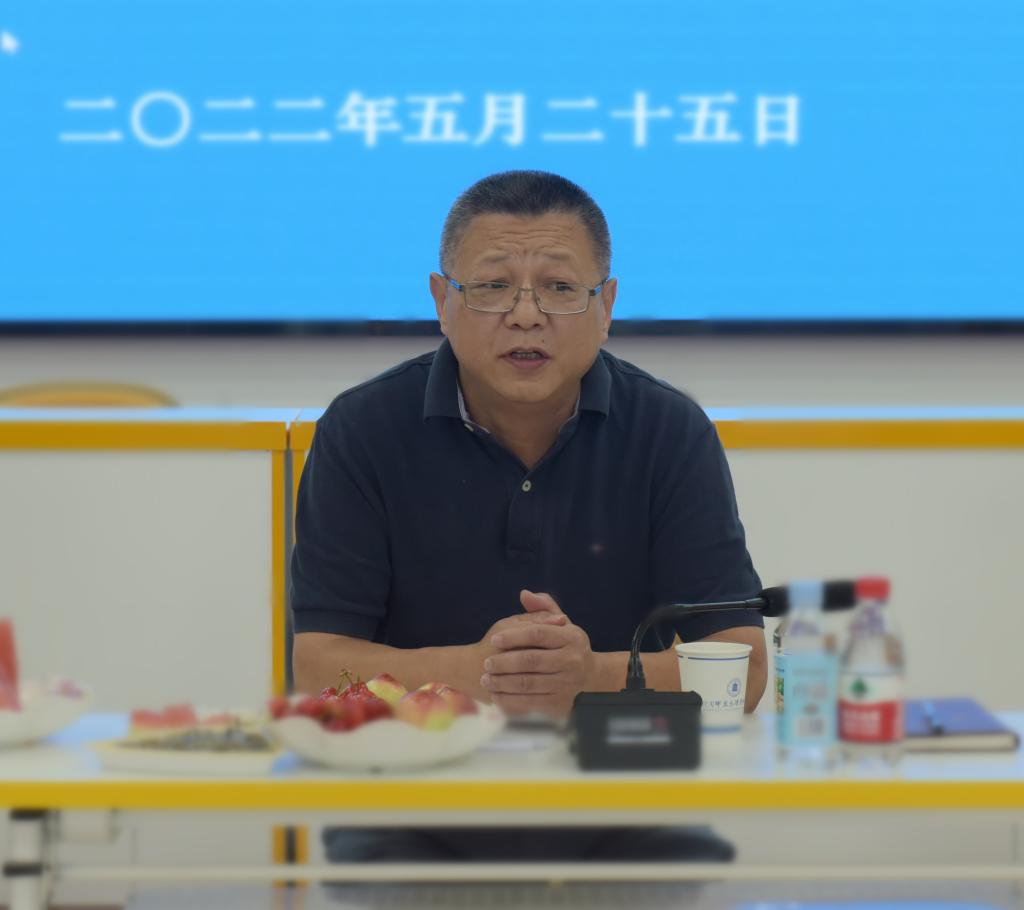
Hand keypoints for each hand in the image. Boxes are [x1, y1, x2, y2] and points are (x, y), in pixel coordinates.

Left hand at [480, 589, 595, 717]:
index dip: (514, 636)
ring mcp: (567, 684)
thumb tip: (524, 594)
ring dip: (503, 683)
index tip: (494, 640)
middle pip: (531, 660)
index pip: (538, 634)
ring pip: (528, 683)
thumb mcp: (560, 623)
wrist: (588, 675)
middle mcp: (573, 660)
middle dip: (504, 662)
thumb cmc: (566, 644)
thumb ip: (542, 607)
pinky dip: (511, 701)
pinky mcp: (561, 703)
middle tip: (487, 664)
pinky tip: (496, 696)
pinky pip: (531, 703)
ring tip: (486, 680)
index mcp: (572, 637)